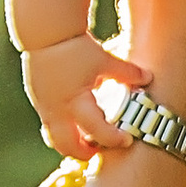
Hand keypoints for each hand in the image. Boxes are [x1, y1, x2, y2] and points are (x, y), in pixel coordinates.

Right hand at [22, 31, 147, 161]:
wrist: (45, 33)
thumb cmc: (74, 45)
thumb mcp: (103, 59)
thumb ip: (126, 72)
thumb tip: (148, 78)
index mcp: (76, 100)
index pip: (97, 129)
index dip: (113, 138)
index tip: (127, 140)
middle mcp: (57, 109)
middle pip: (67, 145)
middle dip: (83, 153)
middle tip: (98, 151)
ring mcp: (44, 106)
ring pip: (53, 138)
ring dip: (70, 142)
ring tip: (86, 140)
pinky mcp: (38, 100)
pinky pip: (49, 124)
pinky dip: (63, 128)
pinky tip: (75, 119)